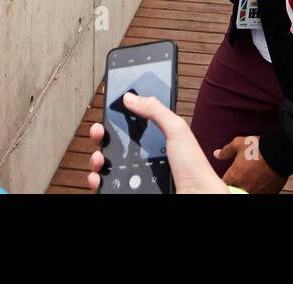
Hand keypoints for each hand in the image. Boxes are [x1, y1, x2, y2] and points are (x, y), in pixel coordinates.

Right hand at [85, 96, 228, 193]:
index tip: (107, 110)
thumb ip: (155, 110)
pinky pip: (108, 186)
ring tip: (98, 157)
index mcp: (156, 140)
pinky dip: (96, 181)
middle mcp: (144, 157)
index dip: (117, 119)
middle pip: (115, 144)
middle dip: (102, 136)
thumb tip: (130, 97)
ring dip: (96, 159)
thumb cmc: (192, 166)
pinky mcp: (131, 190)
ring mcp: (136, 176)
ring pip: (108, 165)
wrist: (196, 196)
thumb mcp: (176, 130)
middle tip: (98, 131)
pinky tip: (97, 177)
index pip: (132, 126)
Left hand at [213, 136, 285, 193]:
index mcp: (234, 176)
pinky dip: (261, 189)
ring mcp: (256, 191)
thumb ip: (226, 151)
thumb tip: (217, 154)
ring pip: (248, 193)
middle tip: (243, 176)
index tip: (231, 175)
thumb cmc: (259, 147)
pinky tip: (263, 181)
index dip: (228, 179)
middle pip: (236, 191)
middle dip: (238, 185)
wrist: (279, 150)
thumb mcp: (239, 144)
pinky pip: (262, 193)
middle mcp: (244, 187)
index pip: (225, 184)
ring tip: (254, 178)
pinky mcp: (269, 192)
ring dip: (249, 187)